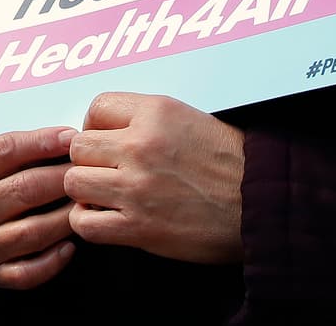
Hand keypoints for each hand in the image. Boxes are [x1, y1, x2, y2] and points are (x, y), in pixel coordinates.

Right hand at [0, 126, 77, 289]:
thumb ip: (18, 151)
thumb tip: (68, 140)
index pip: (4, 151)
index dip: (42, 142)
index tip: (71, 138)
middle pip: (24, 189)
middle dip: (63, 177)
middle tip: (88, 171)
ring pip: (32, 232)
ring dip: (66, 216)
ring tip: (87, 204)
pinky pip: (29, 272)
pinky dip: (53, 260)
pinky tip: (70, 245)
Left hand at [65, 92, 243, 263]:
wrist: (261, 205)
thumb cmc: (231, 164)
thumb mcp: (189, 119)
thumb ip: (146, 119)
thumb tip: (108, 128)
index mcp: (155, 113)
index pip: (96, 107)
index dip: (94, 126)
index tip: (104, 140)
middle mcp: (140, 146)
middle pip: (78, 147)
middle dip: (88, 160)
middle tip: (104, 171)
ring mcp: (137, 187)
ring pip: (74, 182)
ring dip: (85, 191)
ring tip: (104, 196)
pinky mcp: (139, 227)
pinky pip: (86, 223)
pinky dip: (89, 223)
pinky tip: (106, 220)